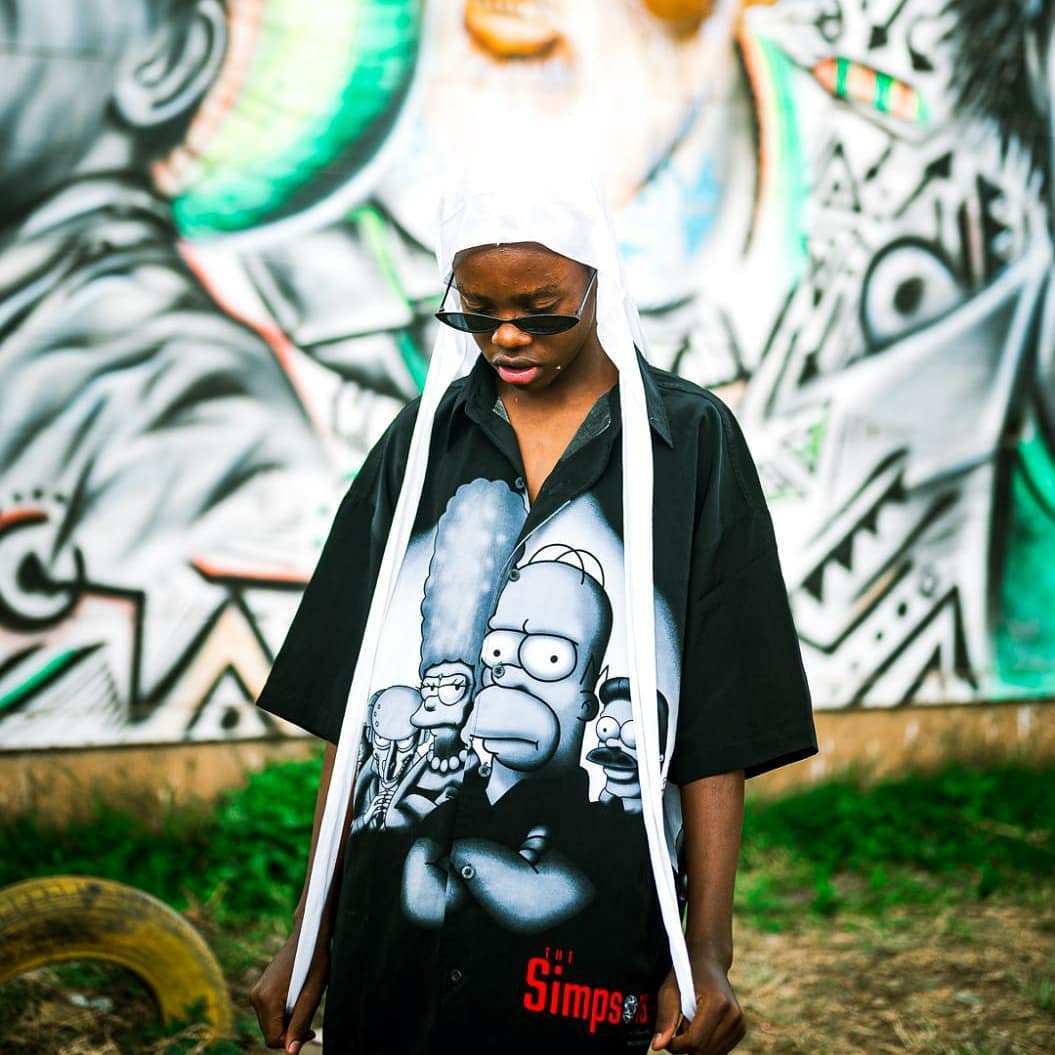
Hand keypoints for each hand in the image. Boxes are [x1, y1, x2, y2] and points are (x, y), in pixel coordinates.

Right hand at [250, 929, 329, 1052]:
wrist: (309, 934)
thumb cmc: (315, 960)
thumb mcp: (312, 994)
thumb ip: (300, 1024)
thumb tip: (291, 1052)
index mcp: (266, 999)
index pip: (273, 1039)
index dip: (293, 1041)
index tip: (311, 1030)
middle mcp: (255, 997)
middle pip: (270, 1033)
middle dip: (290, 1031)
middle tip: (310, 1017)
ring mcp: (256, 992)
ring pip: (269, 1024)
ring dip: (288, 1021)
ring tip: (304, 1002)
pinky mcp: (260, 989)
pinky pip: (269, 1013)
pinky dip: (283, 1013)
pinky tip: (297, 997)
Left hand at [652, 950, 744, 1054]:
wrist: (709, 961)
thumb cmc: (686, 974)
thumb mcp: (670, 991)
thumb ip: (665, 1019)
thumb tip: (657, 1046)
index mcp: (718, 1002)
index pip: (694, 1041)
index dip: (676, 1045)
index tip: (666, 1037)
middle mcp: (733, 1014)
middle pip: (704, 1051)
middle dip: (686, 1046)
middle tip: (678, 1026)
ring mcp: (740, 1023)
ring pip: (712, 1054)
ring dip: (696, 1045)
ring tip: (690, 1021)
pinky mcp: (741, 1029)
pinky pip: (719, 1051)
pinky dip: (706, 1045)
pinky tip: (700, 1025)